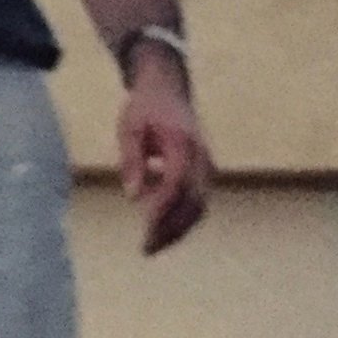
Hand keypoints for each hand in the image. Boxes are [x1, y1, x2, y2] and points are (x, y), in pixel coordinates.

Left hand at [118, 53, 210, 255]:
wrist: (168, 88)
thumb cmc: (144, 108)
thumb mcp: (129, 128)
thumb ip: (131, 161)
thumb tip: (133, 198)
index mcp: (182, 144)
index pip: (175, 184)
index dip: (161, 210)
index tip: (144, 229)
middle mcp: (201, 157)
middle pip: (193, 202)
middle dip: (171, 229)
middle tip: (147, 249)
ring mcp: (208, 165)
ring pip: (200, 206)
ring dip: (179, 229)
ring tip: (153, 245)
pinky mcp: (207, 171)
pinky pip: (199, 201)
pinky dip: (183, 218)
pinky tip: (160, 226)